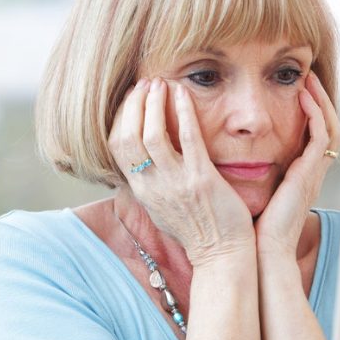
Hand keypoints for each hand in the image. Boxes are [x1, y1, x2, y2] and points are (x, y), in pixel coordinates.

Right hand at [108, 77, 254, 266]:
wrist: (222, 255)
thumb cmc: (197, 231)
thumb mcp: (162, 209)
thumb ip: (151, 184)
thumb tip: (142, 163)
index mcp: (142, 191)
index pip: (117, 147)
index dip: (121, 118)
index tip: (133, 99)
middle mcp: (153, 186)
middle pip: (128, 137)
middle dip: (134, 105)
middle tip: (146, 84)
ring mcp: (176, 183)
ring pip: (151, 135)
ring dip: (154, 104)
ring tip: (162, 84)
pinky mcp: (202, 179)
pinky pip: (188, 138)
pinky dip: (183, 112)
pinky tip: (184, 93)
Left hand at [254, 71, 339, 258]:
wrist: (259, 253)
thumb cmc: (248, 228)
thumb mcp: (249, 192)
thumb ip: (245, 172)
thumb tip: (222, 153)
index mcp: (299, 177)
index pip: (313, 137)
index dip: (309, 112)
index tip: (297, 89)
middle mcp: (310, 174)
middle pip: (328, 128)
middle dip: (320, 101)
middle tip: (308, 77)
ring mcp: (312, 175)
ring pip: (330, 129)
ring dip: (321, 103)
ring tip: (308, 81)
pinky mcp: (308, 176)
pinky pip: (321, 139)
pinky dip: (315, 116)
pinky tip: (303, 99)